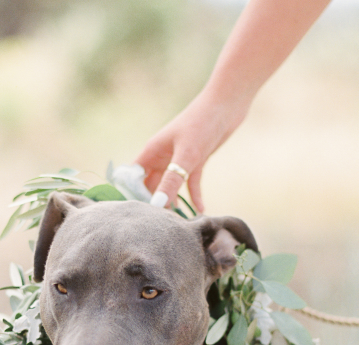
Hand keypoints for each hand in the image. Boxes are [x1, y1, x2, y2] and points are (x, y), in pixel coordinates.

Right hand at [134, 88, 250, 212]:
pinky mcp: (196, 161)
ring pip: (170, 187)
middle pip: (150, 186)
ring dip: (173, 203)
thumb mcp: (186, 156)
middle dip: (152, 204)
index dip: (131, 195)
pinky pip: (191, 184)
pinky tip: (199, 210)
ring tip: (175, 224)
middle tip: (155, 226)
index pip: (133, 178)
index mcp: (152, 152)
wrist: (227, 104)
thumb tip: (156, 207)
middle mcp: (162, 156)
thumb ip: (171, 182)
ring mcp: (179, 159)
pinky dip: (194, 196)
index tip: (134, 215)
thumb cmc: (202, 124)